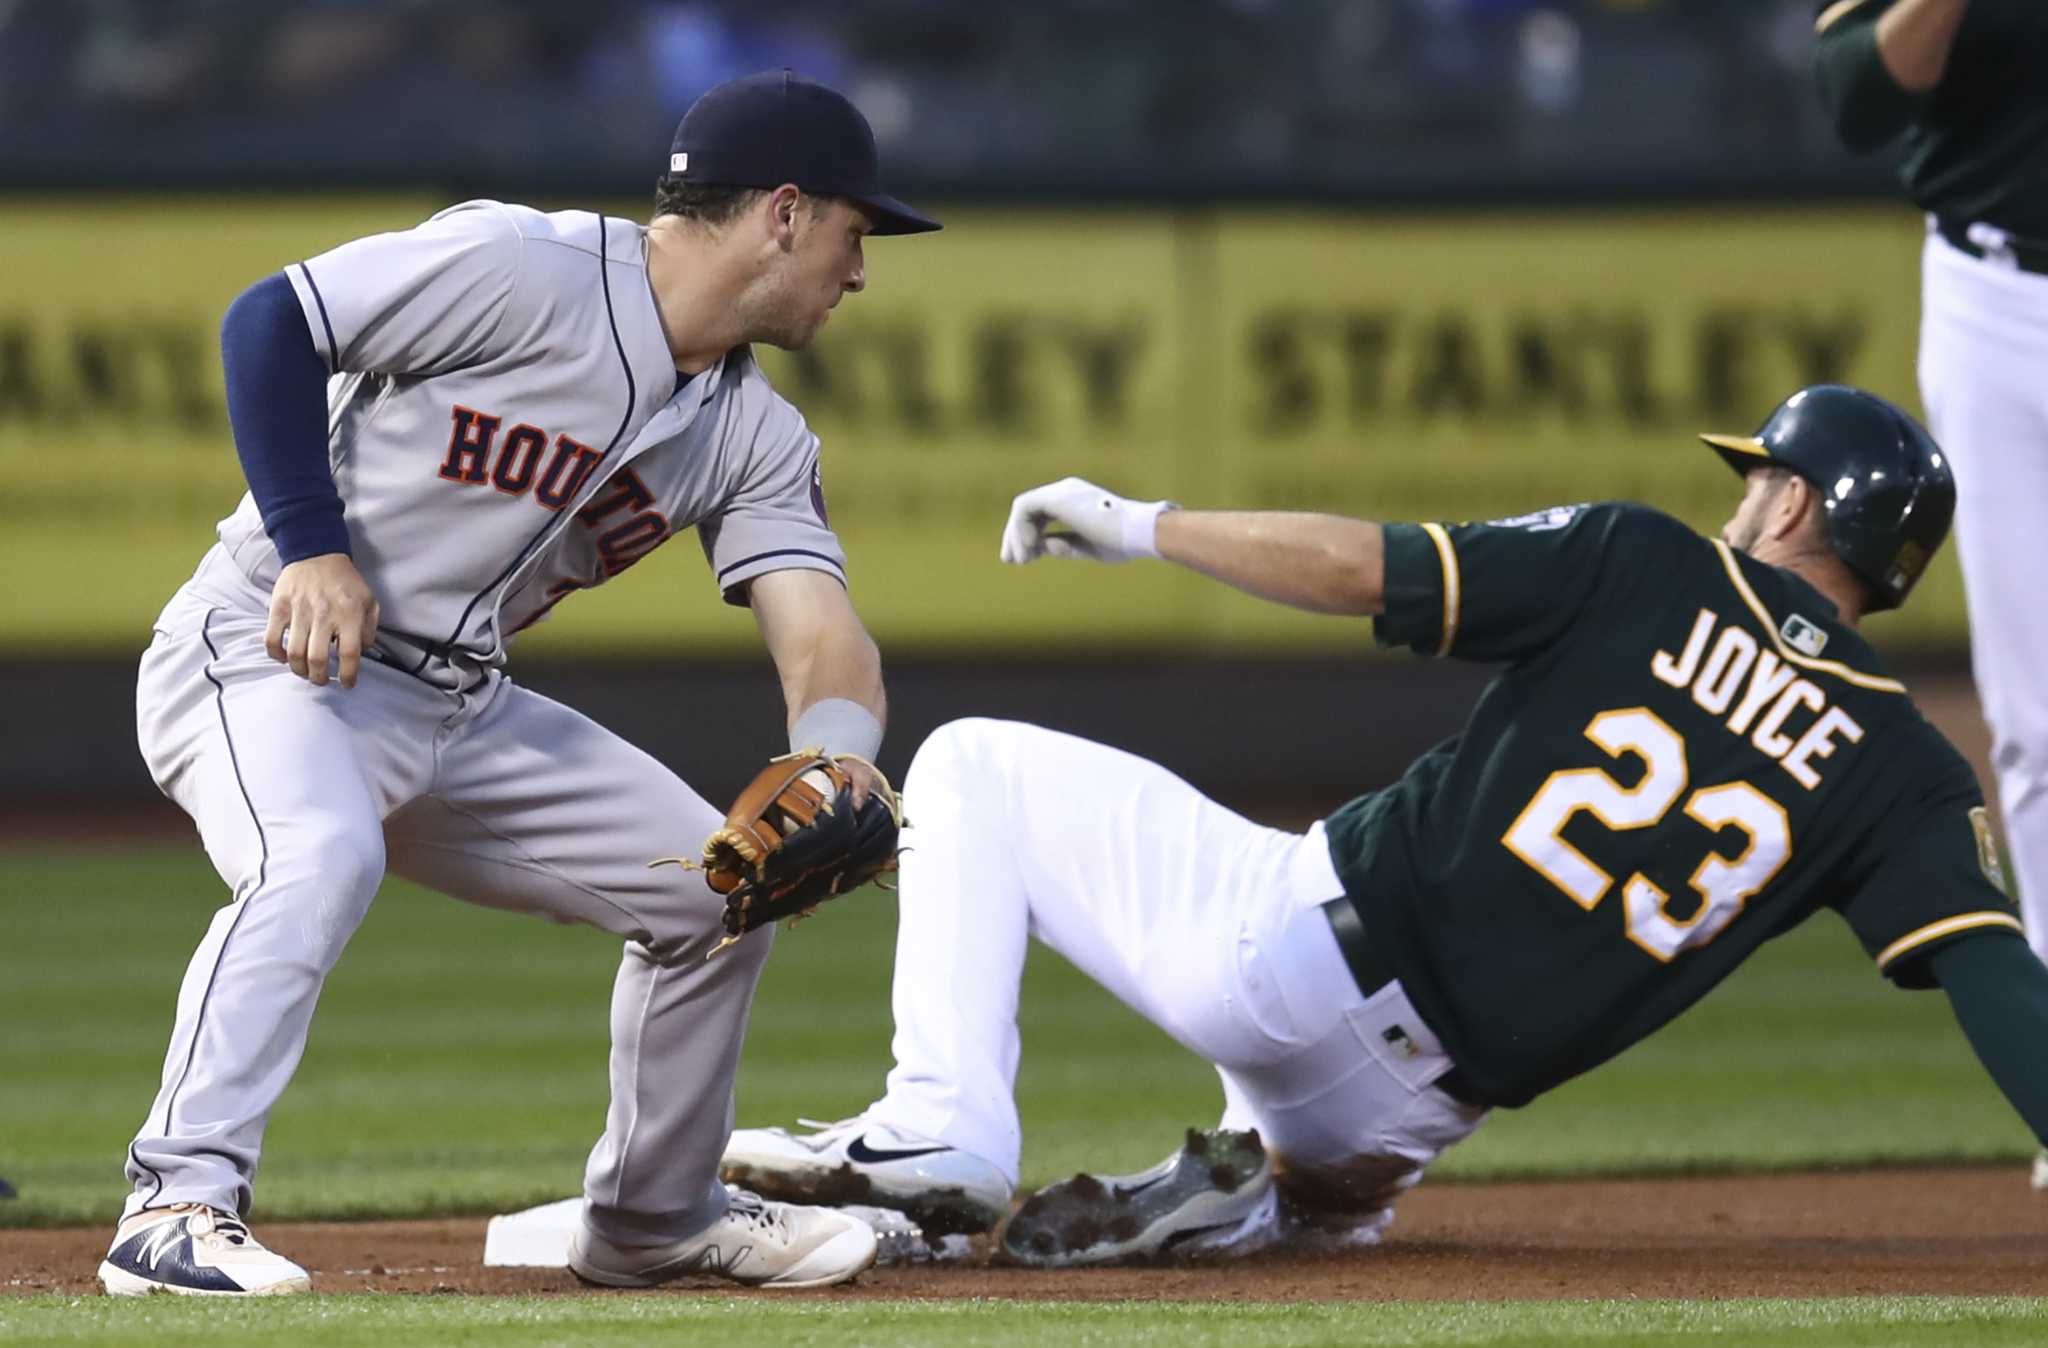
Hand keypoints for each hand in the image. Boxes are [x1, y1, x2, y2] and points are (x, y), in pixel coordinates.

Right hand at [266, 553, 380, 687]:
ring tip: (306, 672)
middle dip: (319, 677)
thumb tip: (361, 652)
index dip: (348, 674)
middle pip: (317, 658)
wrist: (316, 554)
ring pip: (295, 653)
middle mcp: (324, 614)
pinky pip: (272, 638)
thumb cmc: (346, 582)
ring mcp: (299, 610)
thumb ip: (369, 628)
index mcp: (349, 613)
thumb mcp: (369, 601)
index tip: (348, 684)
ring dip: (299, 670)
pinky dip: (276, 654)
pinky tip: (285, 658)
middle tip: (322, 680)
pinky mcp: (279, 607)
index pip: (349, 653)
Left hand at [998, 476, 1175, 565]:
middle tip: (1011, 561)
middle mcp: (1065, 490)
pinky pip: (1024, 507)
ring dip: (1017, 536)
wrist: (1137, 532)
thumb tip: (1039, 547)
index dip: (1026, 536)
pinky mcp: (1057, 497)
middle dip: (1015, 536)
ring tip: (1022, 560)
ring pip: (1023, 508)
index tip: (1025, 559)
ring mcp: (1061, 491)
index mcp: (1074, 500)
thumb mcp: (1084, 546)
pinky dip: (1021, 528)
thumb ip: (1062, 544)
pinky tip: (1030, 547)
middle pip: (1028, 510)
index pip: (1039, 513)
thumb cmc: (1120, 541)